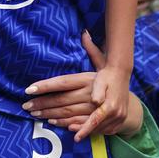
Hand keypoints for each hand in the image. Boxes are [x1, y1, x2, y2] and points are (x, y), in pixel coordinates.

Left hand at [22, 31, 143, 136]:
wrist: (132, 104)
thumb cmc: (112, 81)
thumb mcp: (104, 64)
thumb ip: (92, 50)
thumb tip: (84, 33)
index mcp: (89, 80)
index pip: (63, 82)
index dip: (45, 86)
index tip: (29, 89)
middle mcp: (92, 95)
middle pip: (62, 101)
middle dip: (43, 104)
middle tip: (26, 105)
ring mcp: (94, 111)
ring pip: (68, 114)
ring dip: (50, 115)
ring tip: (35, 114)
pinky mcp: (97, 123)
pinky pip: (78, 124)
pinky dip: (65, 124)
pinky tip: (53, 122)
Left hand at [77, 64, 130, 139]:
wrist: (121, 74)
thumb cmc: (107, 77)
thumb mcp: (100, 81)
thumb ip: (98, 92)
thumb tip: (94, 102)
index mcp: (111, 105)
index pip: (96, 121)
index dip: (85, 130)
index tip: (76, 138)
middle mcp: (118, 114)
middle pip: (99, 128)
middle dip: (84, 132)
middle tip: (71, 132)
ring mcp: (121, 117)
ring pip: (104, 130)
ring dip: (91, 132)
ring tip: (78, 132)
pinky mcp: (122, 118)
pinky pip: (109, 129)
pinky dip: (99, 131)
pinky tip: (90, 130)